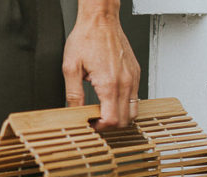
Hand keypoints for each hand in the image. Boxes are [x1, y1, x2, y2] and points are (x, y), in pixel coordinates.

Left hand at [62, 5, 140, 130]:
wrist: (101, 19)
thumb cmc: (87, 38)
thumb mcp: (70, 68)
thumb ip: (73, 94)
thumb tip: (73, 111)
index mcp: (109, 84)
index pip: (112, 120)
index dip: (100, 127)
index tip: (90, 124)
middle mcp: (125, 82)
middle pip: (125, 120)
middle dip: (109, 125)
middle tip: (95, 120)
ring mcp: (133, 78)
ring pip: (133, 110)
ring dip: (120, 116)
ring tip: (103, 111)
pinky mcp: (135, 73)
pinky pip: (135, 97)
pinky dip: (125, 104)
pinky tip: (111, 99)